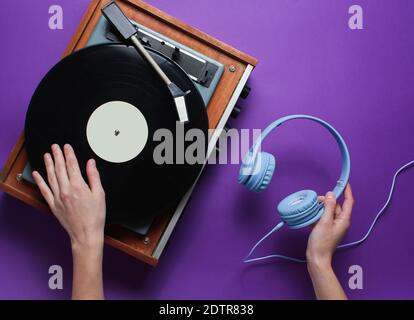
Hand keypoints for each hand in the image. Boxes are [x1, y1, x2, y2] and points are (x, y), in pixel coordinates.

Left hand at [32, 144, 105, 299]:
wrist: (86, 234)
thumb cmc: (95, 216)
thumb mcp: (100, 194)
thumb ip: (94, 176)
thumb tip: (91, 163)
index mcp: (78, 186)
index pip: (72, 165)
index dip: (69, 154)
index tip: (67, 147)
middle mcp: (66, 190)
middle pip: (60, 168)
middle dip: (57, 155)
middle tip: (54, 146)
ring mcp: (58, 197)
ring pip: (51, 177)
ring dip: (48, 165)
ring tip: (47, 155)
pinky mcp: (53, 205)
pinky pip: (44, 190)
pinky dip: (40, 181)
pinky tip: (38, 174)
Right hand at [306, 184, 353, 267]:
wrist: (317, 257)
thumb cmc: (322, 241)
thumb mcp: (324, 221)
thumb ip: (328, 207)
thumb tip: (330, 194)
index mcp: (343, 219)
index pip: (348, 202)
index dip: (347, 191)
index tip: (344, 181)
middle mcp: (340, 221)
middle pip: (336, 206)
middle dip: (327, 200)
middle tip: (317, 199)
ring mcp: (333, 225)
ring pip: (328, 211)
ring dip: (320, 207)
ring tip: (312, 207)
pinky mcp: (326, 229)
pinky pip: (322, 217)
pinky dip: (317, 215)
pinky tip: (310, 215)